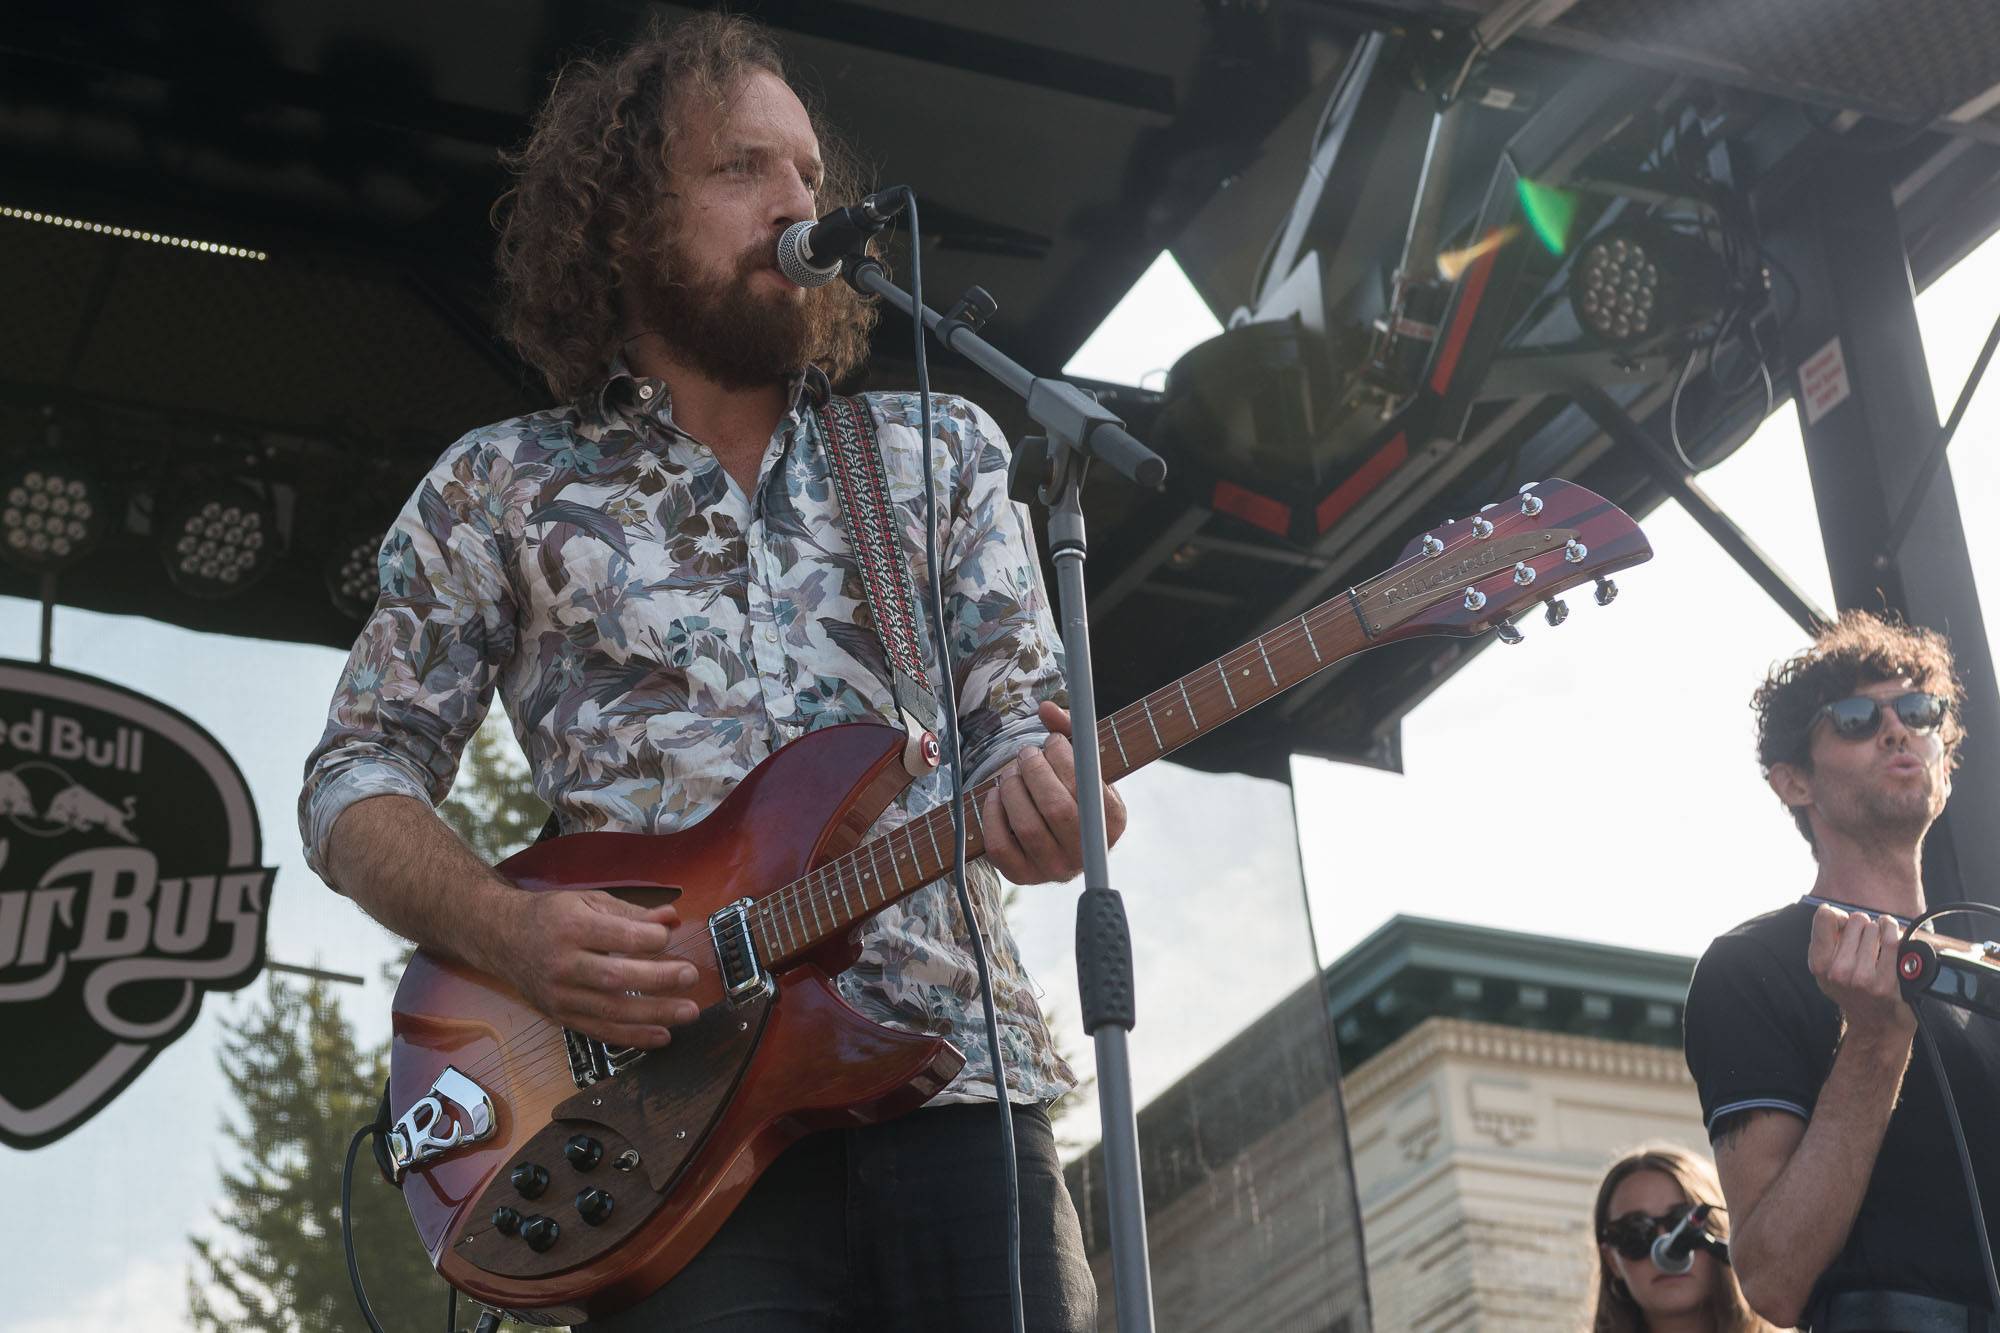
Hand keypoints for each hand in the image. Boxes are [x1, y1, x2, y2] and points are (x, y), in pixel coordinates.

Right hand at [484, 888, 701, 1048]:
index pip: (618, 937)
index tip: (668, 937)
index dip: (649, 939)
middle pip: (616, 978)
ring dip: (654, 1015)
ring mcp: (560, 995)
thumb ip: (631, 913)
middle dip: (659, 980)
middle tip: (690, 976)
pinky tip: (662, 1035)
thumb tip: (671, 919)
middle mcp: (563, 964)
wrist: (503, 937)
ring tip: (688, 1012)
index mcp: (571, 928)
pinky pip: (601, 1032)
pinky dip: (634, 1037)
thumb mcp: (589, 902)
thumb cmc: (552, 916)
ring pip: (611, 1011)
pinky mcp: (561, 1016)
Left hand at [981, 700, 1128, 884]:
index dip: (1063, 760)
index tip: (1052, 741)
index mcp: (1112, 823)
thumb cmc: (1073, 792)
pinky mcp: (1022, 876)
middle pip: (1056, 808)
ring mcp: (1053, 868)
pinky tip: (997, 794)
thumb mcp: (1082, 765)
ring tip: (1012, 771)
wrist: (1060, 838)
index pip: (1086, 790)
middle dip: (1035, 771)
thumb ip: (1070, 732)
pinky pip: (1000, 846)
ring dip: (1012, 788)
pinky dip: (992, 814)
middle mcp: (1086, 852)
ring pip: (1026, 826)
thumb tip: (1046, 708)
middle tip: (1026, 753)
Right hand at [1808, 904, 1917, 1047]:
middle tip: (1866, 939)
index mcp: (1819, 965)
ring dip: (1881, 929)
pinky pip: (1892, 942)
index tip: (1844, 924)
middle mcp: (1838, 972)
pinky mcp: (1886, 982)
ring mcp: (1862, 978)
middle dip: (1863, 925)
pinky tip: (1894, 936)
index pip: (1826, 917)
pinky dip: (1895, 933)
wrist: (1876, 1024)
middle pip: (1855, 920)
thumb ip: (1824, 938)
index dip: (1838, 916)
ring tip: (1880, 942)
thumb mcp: (1827, 969)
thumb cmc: (1853, 990)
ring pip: (1875, 928)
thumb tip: (1833, 911)